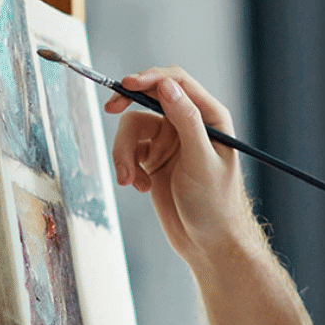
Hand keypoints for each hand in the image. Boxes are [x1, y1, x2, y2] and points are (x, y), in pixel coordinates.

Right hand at [106, 66, 257, 263]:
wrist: (207, 245)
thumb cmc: (215, 205)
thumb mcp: (200, 161)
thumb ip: (186, 120)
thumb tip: (167, 85)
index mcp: (209, 117)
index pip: (177, 83)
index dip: (150, 79)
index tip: (126, 85)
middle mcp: (189, 124)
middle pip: (150, 97)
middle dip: (129, 105)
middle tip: (110, 108)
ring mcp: (170, 141)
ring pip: (134, 127)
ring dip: (125, 152)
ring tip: (129, 179)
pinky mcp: (154, 160)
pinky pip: (130, 150)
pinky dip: (128, 167)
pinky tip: (140, 188)